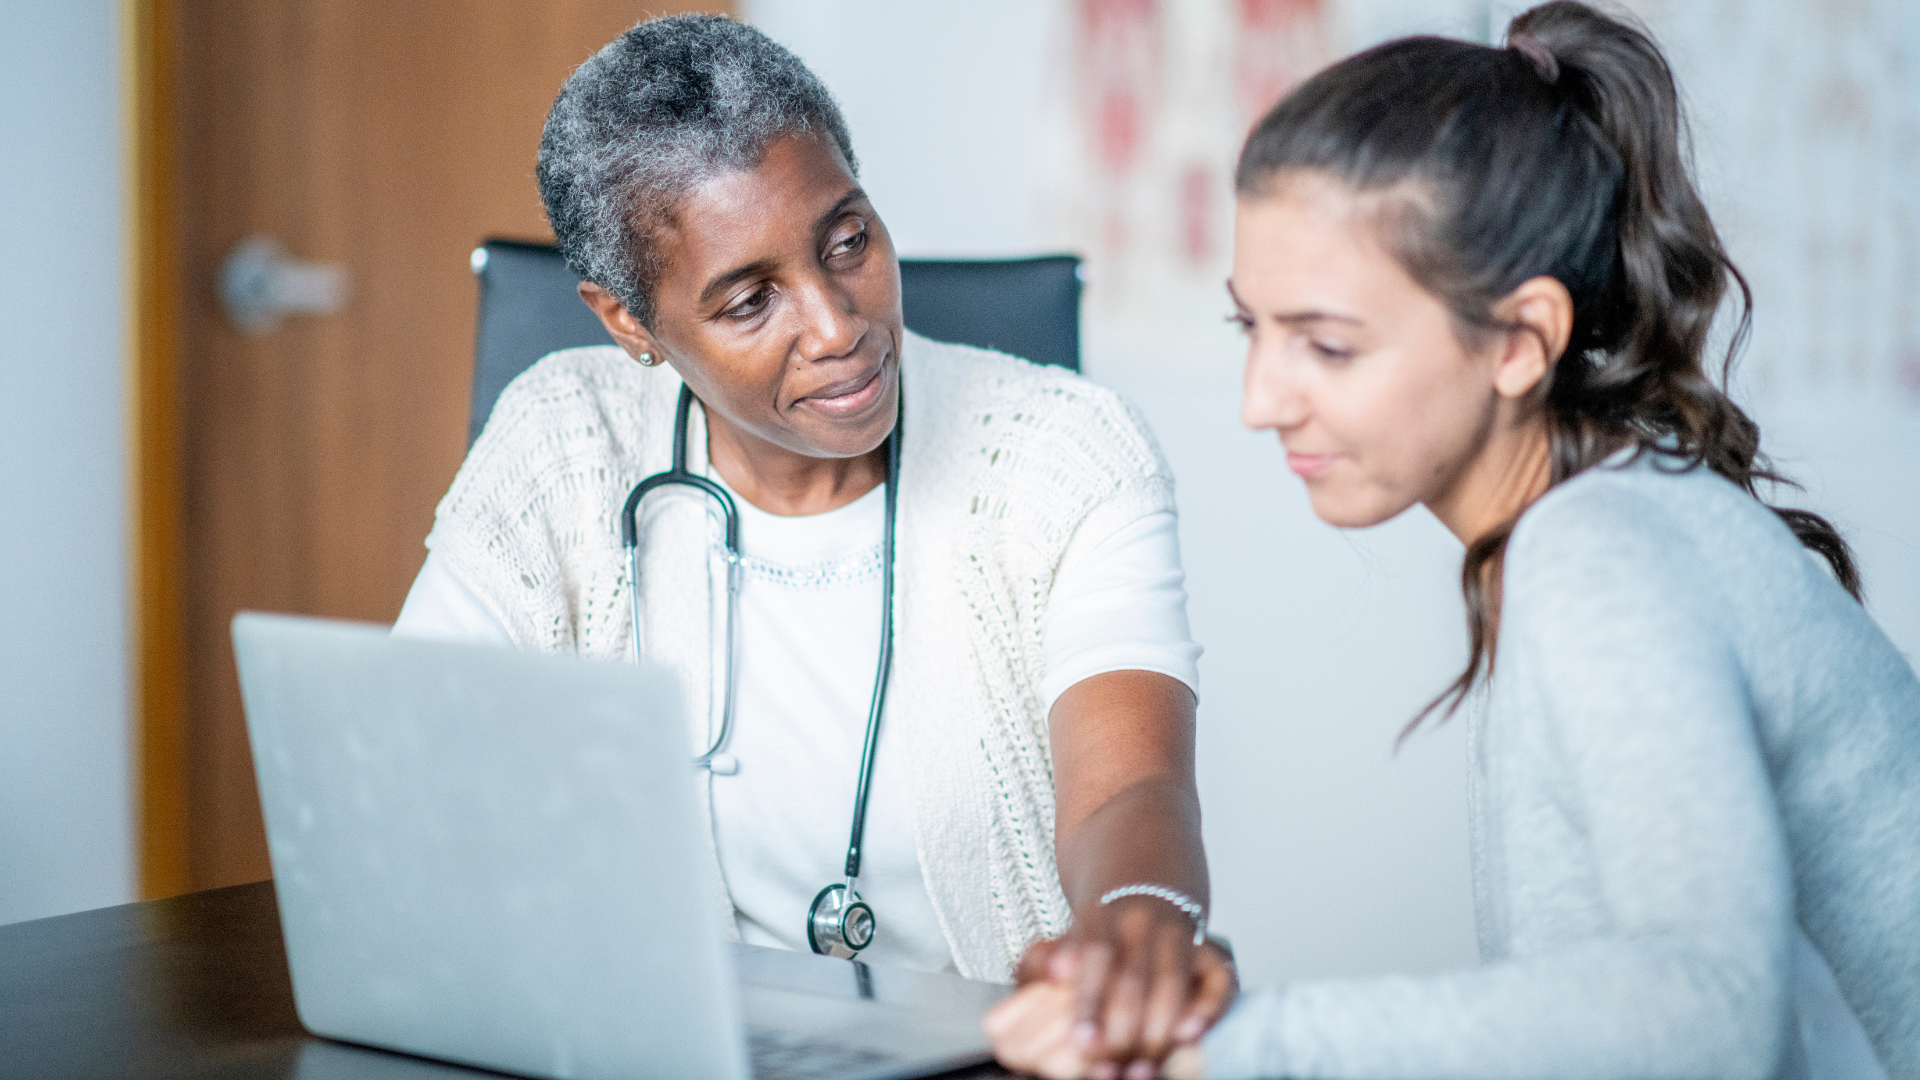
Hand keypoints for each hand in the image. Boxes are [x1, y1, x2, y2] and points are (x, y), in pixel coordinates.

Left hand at [1007, 900, 1235, 1078]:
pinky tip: (1189, 1036)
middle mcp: (1141, 922)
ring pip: (1173, 983)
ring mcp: (1179, 937)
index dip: (1090, 1000)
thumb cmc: (1092, 945)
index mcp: (1099, 916)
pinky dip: (1208, 1009)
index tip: (1082, 1040)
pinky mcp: (1211, 956)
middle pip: (1134, 977)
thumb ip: (1037, 965)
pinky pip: (1219, 981)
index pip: (1097, 953)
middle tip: (1108, 1069)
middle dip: (1121, 1031)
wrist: (1140, 907)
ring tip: (1140, 1070)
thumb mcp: (1055, 947)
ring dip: (1157, 1034)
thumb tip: (1049, 975)